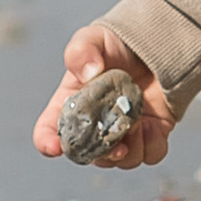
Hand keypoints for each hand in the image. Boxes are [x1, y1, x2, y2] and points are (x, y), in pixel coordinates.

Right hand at [34, 21, 174, 168]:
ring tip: (136, 124)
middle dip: (98, 154)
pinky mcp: (151, 134)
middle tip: (111, 143)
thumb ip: (81, 51)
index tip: (55, 146)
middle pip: (87, 155)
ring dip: (127, 151)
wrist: (152, 41)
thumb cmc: (115, 43)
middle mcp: (95, 125)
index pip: (49, 131)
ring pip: (120, 160)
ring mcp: (123, 132)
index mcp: (71, 106)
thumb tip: (89, 73)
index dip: (47, 142)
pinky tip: (151, 125)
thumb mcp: (91, 39)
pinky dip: (151, 146)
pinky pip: (150, 155)